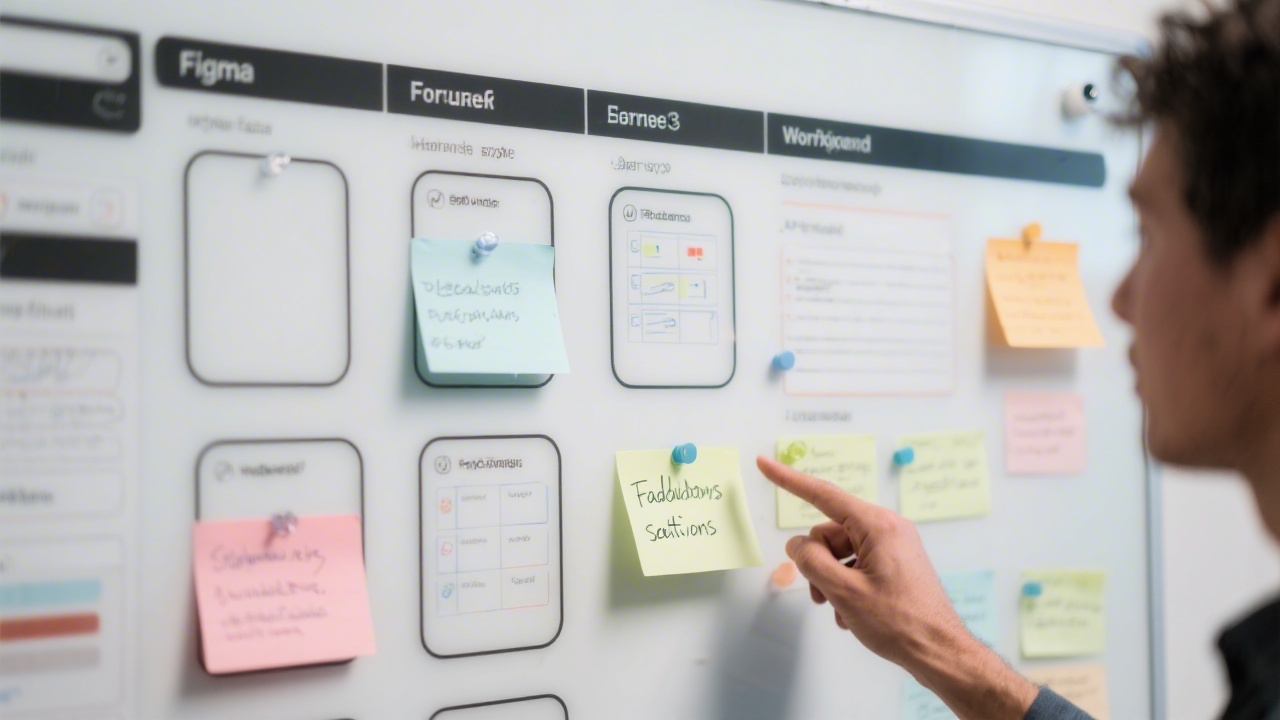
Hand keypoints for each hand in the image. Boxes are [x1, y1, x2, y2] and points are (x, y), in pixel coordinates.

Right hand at [757, 455, 1038, 719]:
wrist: (939, 652)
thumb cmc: (898, 622)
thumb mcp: (843, 592)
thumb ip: (812, 562)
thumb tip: (797, 544)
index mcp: (877, 525)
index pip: (822, 495)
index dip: (788, 479)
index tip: (763, 463)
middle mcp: (888, 528)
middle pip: (830, 532)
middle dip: (817, 562)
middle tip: (819, 596)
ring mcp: (894, 546)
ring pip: (842, 551)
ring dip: (831, 579)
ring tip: (839, 610)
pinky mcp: (897, 563)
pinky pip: (858, 564)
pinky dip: (847, 585)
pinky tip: (853, 613)